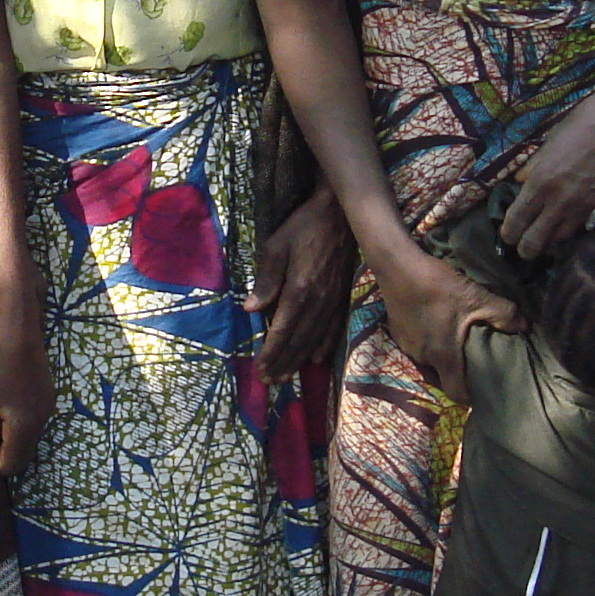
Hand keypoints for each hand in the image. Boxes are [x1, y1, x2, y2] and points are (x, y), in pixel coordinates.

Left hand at [0, 307, 51, 477]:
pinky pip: (30, 423)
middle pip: (20, 456)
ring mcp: (47, 407)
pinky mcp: (46, 395)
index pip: (10, 465)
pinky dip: (13, 426)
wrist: (18, 323)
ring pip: (26, 439)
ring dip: (3, 440)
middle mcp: (41, 420)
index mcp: (24, 424)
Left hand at [256, 192, 357, 384]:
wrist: (341, 215)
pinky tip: (318, 358)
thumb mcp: (276, 247)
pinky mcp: (343, 296)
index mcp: (299, 290)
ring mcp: (333, 301)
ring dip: (300, 359)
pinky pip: (334, 327)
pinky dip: (325, 345)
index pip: (282, 330)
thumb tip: (251, 309)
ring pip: (315, 338)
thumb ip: (266, 280)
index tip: (260, 369)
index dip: (271, 352)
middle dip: (283, 362)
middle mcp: (318, 301)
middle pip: (298, 340)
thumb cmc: (303, 227)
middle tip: (270, 381)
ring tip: (288, 376)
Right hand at [369, 235, 518, 397]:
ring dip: (441, 354)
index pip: (456, 394)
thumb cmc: (437, 286)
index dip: (470, 397)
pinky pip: (417, 346)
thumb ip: (503, 314)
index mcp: (443, 356)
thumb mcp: (475, 296)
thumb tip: (525, 326)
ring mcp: (407, 346)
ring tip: (454, 337)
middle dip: (457, 371)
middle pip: (443, 376)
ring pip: (429, 360)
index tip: (481, 388)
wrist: (397, 266)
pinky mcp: (397, 332)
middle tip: (473, 356)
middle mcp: (423, 357)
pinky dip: (427, 340)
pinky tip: (435, 322)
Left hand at [504, 73, 594, 259]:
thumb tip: (520, 179)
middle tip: (524, 248)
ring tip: (546, 237)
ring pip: (563, 236)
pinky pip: (584, 221)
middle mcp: (562, 199)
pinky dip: (574, 224)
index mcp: (542, 180)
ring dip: (551, 240)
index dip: (509, 233)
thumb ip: (535, 164)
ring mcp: (587, 204)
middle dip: (527, 249)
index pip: (518, 219)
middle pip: (537, 240)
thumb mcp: (553, 139)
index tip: (508, 236)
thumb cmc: (587, 119)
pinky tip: (571, 218)